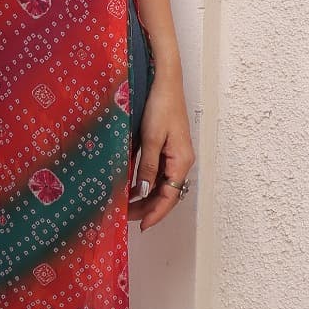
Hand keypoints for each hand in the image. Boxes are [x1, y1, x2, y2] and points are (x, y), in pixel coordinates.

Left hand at [130, 75, 194, 230]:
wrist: (165, 82)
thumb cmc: (160, 106)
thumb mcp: (151, 138)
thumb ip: (148, 167)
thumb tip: (144, 192)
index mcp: (182, 162)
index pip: (170, 197)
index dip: (156, 213)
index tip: (141, 226)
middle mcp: (182, 162)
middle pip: (167, 194)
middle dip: (148, 208)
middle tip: (126, 215)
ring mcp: (176, 156)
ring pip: (163, 185)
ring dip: (147, 197)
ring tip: (127, 204)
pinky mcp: (169, 148)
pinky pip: (160, 173)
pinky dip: (147, 183)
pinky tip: (133, 186)